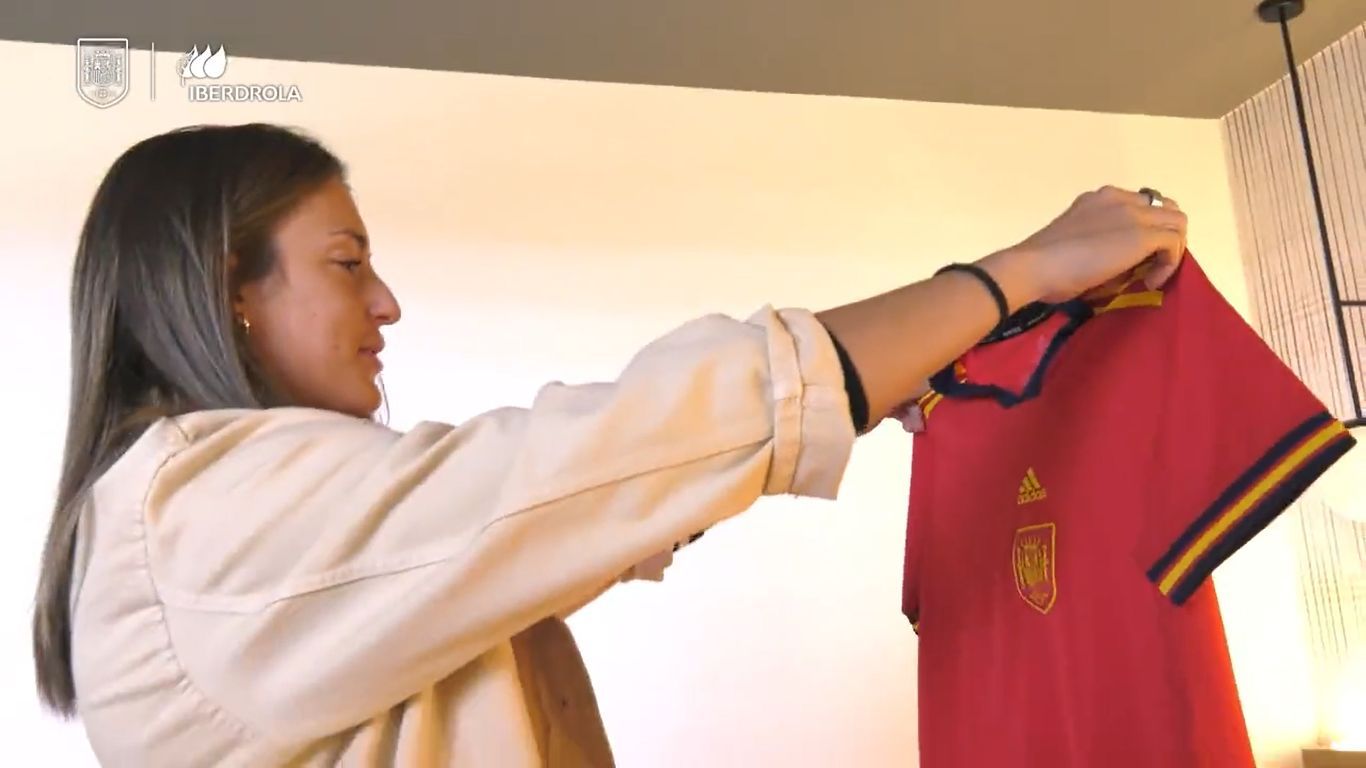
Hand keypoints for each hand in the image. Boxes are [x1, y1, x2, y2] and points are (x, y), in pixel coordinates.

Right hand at [998, 186, 1188, 304]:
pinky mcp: (1142, 234)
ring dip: (1171, 249)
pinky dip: (1169, 263)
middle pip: (1165, 209)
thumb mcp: (1077, 244)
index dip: (1146, 230)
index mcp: (1099, 199)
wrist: (1033, 267)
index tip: (1134, 258)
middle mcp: (1118, 198)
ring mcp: (1132, 213)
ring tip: (1152, 274)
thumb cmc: (1044, 266)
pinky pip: (1174, 243)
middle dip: (1165, 237)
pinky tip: (1150, 282)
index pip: (1141, 205)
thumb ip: (1103, 243)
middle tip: (1151, 264)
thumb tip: (1127, 265)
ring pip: (1177, 222)